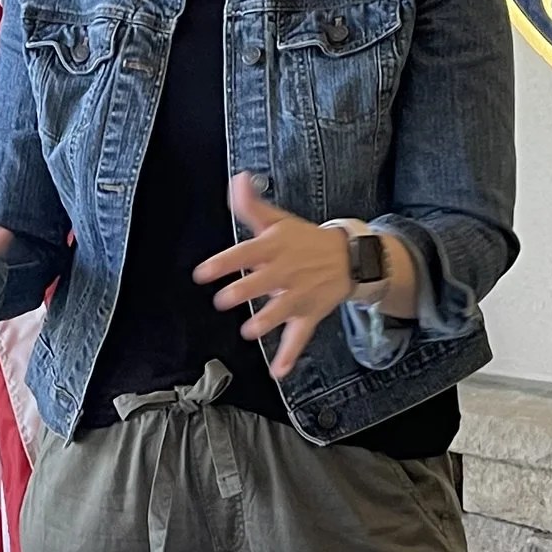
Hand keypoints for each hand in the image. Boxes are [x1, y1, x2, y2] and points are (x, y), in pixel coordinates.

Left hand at [193, 174, 351, 380]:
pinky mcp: (310, 314)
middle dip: (244, 291)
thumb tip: (238, 179)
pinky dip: (290, 356)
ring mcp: (299, 294)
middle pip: (263, 282)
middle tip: (223, 300)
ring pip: (282, 310)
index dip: (224, 262)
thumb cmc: (303, 240)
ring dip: (267, 322)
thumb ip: (252, 205)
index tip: (202, 273)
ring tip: (250, 331)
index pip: (246, 252)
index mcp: (274, 248)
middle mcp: (286, 272)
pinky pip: (300, 337)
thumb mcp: (278, 221)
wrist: (349, 257)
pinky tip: (278, 372)